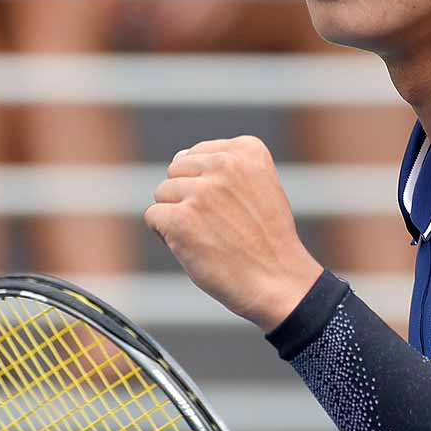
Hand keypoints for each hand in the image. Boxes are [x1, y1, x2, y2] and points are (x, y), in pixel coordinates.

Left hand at [144, 136, 323, 330]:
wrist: (277, 280)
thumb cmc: (266, 239)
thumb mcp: (260, 187)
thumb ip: (225, 168)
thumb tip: (179, 156)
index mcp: (248, 149)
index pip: (199, 154)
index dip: (207, 184)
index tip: (233, 208)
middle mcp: (225, 164)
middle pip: (177, 170)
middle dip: (188, 196)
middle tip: (218, 224)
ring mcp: (202, 191)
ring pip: (162, 193)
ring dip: (177, 216)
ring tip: (208, 236)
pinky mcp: (181, 219)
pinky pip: (153, 216)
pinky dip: (165, 235)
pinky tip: (193, 247)